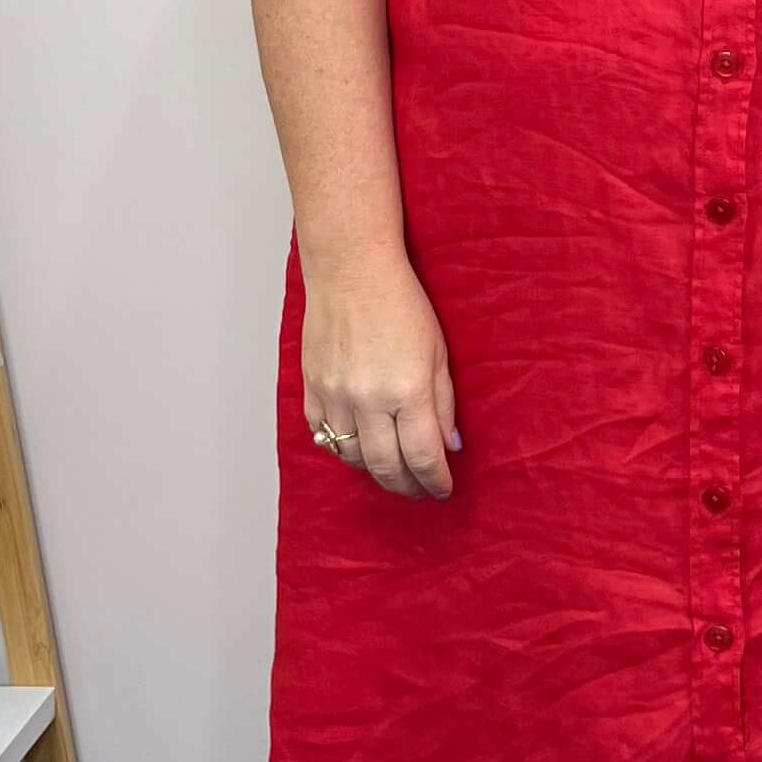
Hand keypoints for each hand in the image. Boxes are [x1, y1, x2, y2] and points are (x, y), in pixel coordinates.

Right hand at [300, 246, 460, 498]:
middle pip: (386, 467)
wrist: (351, 270)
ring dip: (376, 472)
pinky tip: (360, 449)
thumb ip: (444, 404)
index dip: (435, 481)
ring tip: (393, 472)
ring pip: (353, 458)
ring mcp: (334, 395)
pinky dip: (343, 450)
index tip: (442, 489)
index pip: (423, 456)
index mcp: (407, 389)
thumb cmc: (400, 303)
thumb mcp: (438, 352)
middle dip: (407, 487)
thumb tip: (448, 447)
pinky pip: (324, 436)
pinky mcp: (312, 388)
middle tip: (420, 491)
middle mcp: (368, 399)